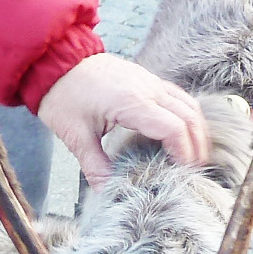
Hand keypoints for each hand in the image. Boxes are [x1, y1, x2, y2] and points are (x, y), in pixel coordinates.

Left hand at [37, 54, 211, 183]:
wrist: (55, 60)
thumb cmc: (63, 96)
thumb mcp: (74, 135)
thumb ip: (94, 165)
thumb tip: (107, 193)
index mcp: (131, 102)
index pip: (173, 129)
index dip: (183, 153)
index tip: (181, 173)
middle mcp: (148, 89)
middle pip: (189, 118)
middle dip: (196, 146)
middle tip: (193, 170)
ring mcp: (151, 81)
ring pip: (190, 106)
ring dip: (197, 131)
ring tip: (193, 154)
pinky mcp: (149, 79)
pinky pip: (180, 97)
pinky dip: (188, 117)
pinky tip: (182, 133)